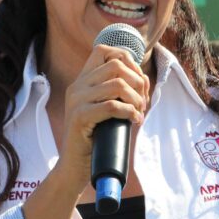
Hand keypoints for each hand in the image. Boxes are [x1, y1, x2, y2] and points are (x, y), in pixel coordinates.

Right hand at [55, 44, 149, 190]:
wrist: (74, 168)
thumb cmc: (95, 140)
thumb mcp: (106, 110)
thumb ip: (119, 93)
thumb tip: (144, 80)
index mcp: (82, 81)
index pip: (103, 50)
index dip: (127, 58)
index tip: (138, 80)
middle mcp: (77, 86)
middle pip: (115, 64)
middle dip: (137, 81)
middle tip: (142, 102)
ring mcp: (76, 101)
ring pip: (117, 84)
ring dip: (136, 98)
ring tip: (139, 112)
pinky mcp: (80, 117)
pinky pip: (112, 106)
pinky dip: (130, 112)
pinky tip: (134, 120)